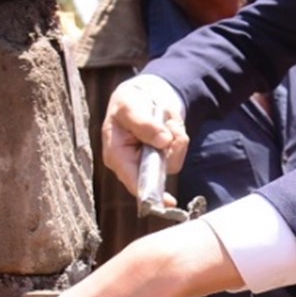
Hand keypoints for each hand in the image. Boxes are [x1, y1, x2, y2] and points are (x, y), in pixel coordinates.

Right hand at [102, 74, 188, 193]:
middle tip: (170, 127)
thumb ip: (143, 123)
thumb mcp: (130, 107)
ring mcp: (149, 162)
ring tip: (166, 121)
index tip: (166, 202)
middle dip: (170, 152)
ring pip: (172, 163)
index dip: (148, 193)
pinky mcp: (163, 157)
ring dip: (176, 140)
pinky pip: (179, 153)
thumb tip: (164, 141)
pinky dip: (179, 137)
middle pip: (157, 175)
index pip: (132, 180)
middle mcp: (132, 164)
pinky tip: (170, 125)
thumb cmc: (129, 102)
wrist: (143, 94)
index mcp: (116, 155)